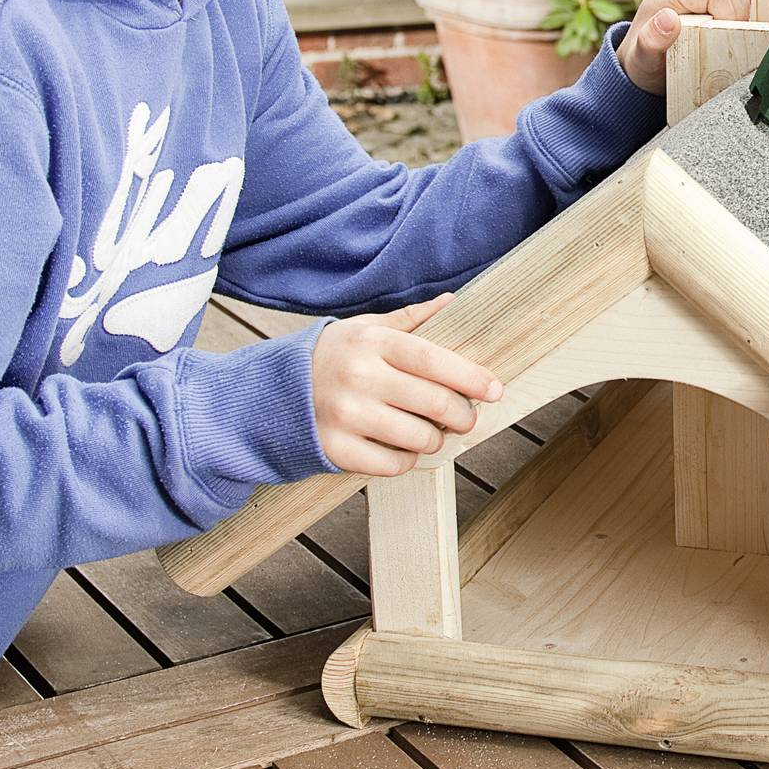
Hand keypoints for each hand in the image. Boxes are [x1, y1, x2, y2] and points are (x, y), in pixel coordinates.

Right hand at [309, 295, 504, 475]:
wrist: (273, 391)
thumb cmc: (333, 356)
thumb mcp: (366, 327)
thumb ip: (411, 319)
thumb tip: (452, 303)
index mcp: (371, 342)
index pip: (433, 359)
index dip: (471, 377)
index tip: (494, 389)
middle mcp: (358, 377)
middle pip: (434, 403)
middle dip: (462, 415)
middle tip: (466, 417)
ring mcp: (345, 415)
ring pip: (418, 438)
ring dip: (436, 439)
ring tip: (430, 432)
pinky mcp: (335, 449)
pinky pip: (392, 464)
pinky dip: (407, 459)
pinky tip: (401, 446)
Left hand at [614, 0, 755, 92]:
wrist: (636, 64)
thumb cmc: (642, 66)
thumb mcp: (644, 60)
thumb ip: (652, 41)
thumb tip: (668, 18)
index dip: (733, 12)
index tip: (728, 37)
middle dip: (739, 10)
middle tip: (730, 36)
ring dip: (740, 6)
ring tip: (728, 31)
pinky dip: (737, 4)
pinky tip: (728, 23)